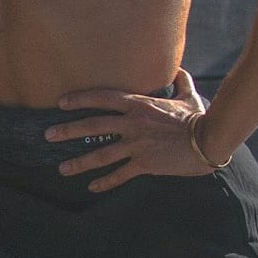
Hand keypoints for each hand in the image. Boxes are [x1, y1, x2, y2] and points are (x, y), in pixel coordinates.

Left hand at [45, 68, 211, 191]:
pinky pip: (120, 175)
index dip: (80, 99)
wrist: (209, 141)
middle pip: (93, 125)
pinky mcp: (145, 164)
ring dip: (79, 162)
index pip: (103, 98)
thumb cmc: (199, 117)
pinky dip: (105, 182)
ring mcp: (137, 145)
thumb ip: (181, 82)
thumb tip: (180, 69)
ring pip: (101, 154)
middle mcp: (133, 124)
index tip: (61, 103)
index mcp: (139, 104)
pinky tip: (92, 187)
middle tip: (48, 135)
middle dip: (68, 130)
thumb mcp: (189, 96)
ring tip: (62, 168)